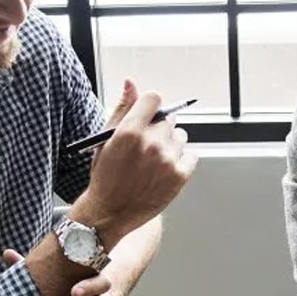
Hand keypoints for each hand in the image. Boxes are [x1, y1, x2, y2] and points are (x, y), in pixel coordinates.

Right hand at [71, 79, 196, 244]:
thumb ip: (121, 108)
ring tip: (154, 161)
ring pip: (180, 137)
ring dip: (170, 145)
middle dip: (158, 129)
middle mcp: (151, 143)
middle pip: (168, 119)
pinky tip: (165, 170)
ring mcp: (167, 160)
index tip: (147, 117)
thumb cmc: (105, 176)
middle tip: (146, 147)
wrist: (109, 213)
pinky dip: (182, 161)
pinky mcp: (179, 176)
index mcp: (130, 130)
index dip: (150, 107)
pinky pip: (192, 155)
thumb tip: (131, 82)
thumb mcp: (105, 140)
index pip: (154, 98)